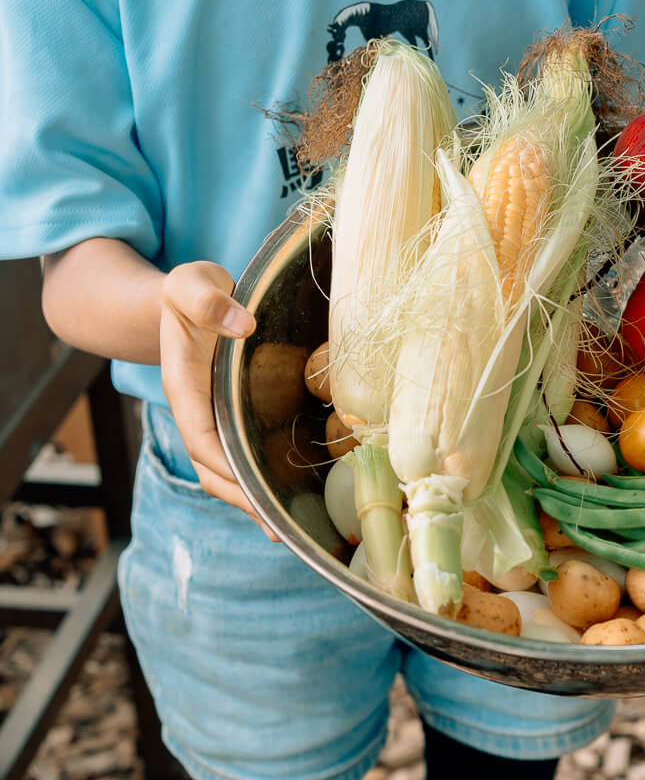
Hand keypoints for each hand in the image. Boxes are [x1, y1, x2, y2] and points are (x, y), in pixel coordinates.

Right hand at [159, 261, 278, 539]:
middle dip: (242, 497)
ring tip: (287, 526)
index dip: (224, 464)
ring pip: (227, 470)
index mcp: (184, 387)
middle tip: (277, 525)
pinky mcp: (231, 418)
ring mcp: (214, 419)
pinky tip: (293, 494)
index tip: (252, 485)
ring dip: (253, 498)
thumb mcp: (191, 284)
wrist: (185, 298)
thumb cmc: (189, 292)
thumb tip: (243, 324)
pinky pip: (243, 455)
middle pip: (213, 467)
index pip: (201, 436)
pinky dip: (262, 478)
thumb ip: (210, 301)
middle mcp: (197, 411)